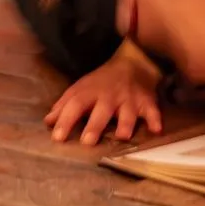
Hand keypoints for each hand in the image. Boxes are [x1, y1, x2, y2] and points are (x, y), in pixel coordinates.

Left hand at [45, 40, 162, 144]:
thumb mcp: (81, 88)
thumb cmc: (102, 82)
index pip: (75, 105)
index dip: (66, 120)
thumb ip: (65, 105)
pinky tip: (156, 129)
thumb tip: (48, 122)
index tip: (58, 138)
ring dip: (125, 124)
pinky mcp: (147, 102)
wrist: (133, 63)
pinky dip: (155, 120)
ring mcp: (130, 99)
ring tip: (122, 136)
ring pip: (128, 113)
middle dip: (95, 126)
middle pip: (102, 110)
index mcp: (90, 92)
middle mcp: (110, 96)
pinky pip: (152, 111)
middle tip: (88, 142)